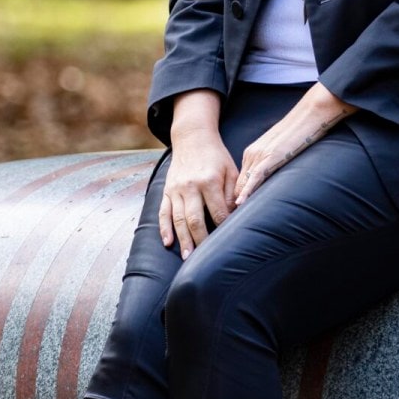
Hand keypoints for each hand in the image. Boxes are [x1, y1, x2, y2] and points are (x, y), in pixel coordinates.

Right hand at [158, 131, 238, 259]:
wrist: (192, 138)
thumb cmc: (216, 156)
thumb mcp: (231, 170)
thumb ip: (233, 192)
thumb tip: (235, 215)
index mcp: (209, 181)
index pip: (217, 212)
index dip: (223, 227)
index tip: (228, 241)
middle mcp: (190, 186)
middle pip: (195, 219)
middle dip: (200, 241)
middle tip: (204, 260)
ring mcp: (176, 189)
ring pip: (178, 219)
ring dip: (182, 240)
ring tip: (187, 257)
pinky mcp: (167, 190)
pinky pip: (163, 212)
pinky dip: (164, 228)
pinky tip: (167, 242)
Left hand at [232, 83, 356, 206]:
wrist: (308, 115)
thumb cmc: (298, 132)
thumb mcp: (279, 150)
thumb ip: (271, 163)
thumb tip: (268, 179)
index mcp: (253, 152)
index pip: (239, 179)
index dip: (234, 196)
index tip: (228, 212)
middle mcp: (252, 154)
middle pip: (237, 183)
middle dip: (230, 201)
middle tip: (223, 220)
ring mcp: (260, 155)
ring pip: (243, 182)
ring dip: (236, 200)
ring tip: (228, 218)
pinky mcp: (271, 157)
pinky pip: (255, 177)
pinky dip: (247, 190)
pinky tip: (241, 203)